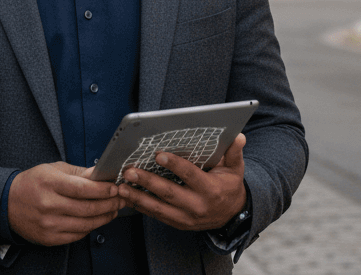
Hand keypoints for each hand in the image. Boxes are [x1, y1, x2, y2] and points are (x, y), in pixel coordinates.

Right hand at [8, 162, 123, 245]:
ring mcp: (49, 224)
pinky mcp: (50, 238)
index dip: (103, 189)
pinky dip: (91, 227)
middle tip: (121, 198)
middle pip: (88, 208)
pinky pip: (78, 234)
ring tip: (114, 209)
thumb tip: (101, 174)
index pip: (83, 188)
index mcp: (50, 183)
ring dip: (105, 217)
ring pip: (86, 223)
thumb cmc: (31, 184)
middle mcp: (49, 204)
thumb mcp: (52, 170)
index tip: (116, 187)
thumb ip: (78, 173)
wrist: (7, 204)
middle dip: (110, 203)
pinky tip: (97, 219)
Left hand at [117, 133, 246, 231]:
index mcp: (211, 190)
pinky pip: (157, 216)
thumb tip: (238, 136)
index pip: (190, 176)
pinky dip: (141, 207)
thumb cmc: (229, 187)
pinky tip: (128, 197)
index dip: (174, 165)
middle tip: (130, 171)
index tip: (158, 155)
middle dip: (147, 181)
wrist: (232, 216)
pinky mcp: (179, 224)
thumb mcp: (235, 169)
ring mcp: (187, 218)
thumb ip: (234, 152)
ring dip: (138, 197)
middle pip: (169, 193)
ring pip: (158, 208)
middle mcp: (197, 206)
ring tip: (122, 186)